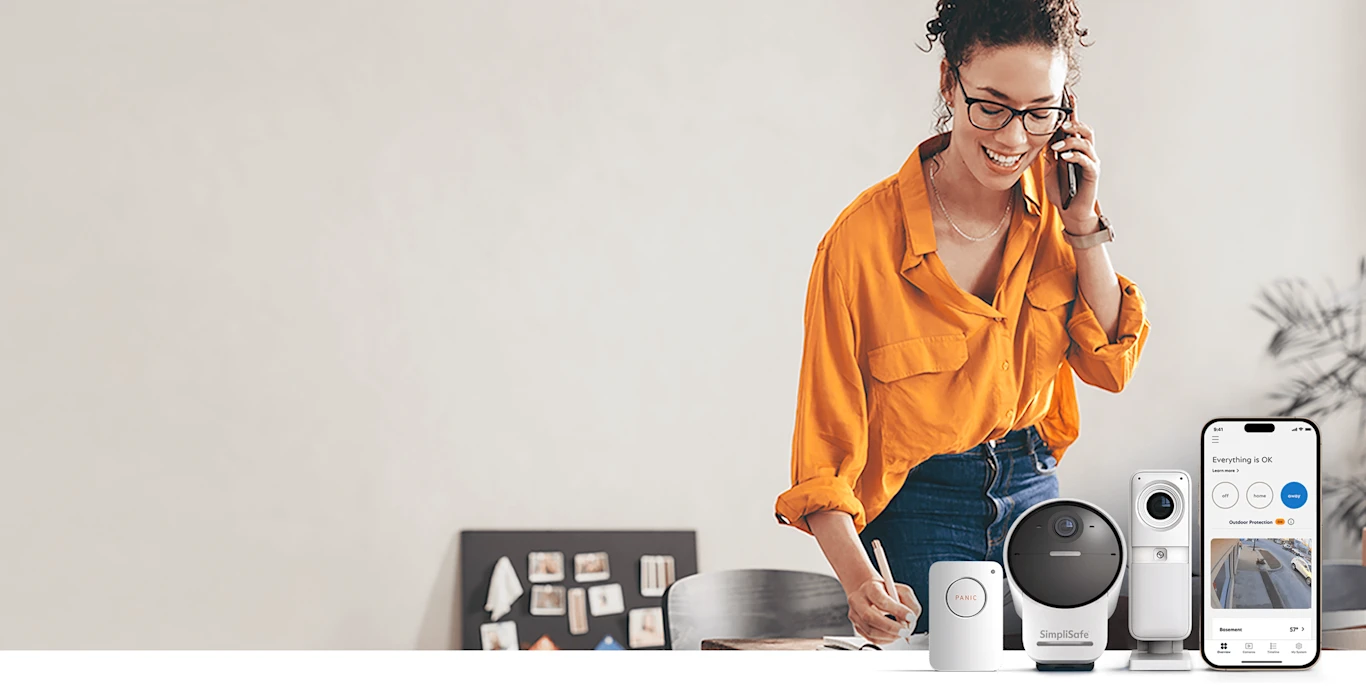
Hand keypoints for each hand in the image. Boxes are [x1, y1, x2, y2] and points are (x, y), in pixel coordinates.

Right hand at [844, 577, 921, 643]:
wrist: (869, 592)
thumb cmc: (885, 591)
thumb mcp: (901, 590)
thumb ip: (910, 603)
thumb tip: (911, 621)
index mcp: (869, 588)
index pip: (881, 600)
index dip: (897, 610)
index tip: (910, 616)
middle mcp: (858, 601)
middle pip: (870, 617)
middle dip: (891, 627)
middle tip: (905, 631)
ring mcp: (855, 615)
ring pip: (870, 631)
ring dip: (889, 635)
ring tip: (901, 633)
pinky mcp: (857, 627)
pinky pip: (871, 639)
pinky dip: (885, 640)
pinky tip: (893, 635)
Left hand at [1043, 91, 1101, 233]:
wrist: (1070, 211)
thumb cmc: (1061, 190)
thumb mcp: (1050, 169)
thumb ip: (1048, 154)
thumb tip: (1042, 139)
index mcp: (1075, 149)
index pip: (1074, 126)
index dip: (1072, 110)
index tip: (1066, 95)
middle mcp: (1086, 153)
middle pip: (1085, 129)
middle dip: (1073, 124)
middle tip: (1060, 125)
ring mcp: (1091, 162)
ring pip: (1086, 142)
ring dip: (1071, 141)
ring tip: (1057, 147)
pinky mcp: (1092, 174)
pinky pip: (1087, 160)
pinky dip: (1075, 156)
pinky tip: (1064, 157)